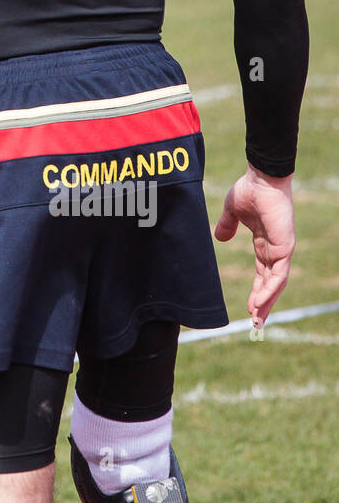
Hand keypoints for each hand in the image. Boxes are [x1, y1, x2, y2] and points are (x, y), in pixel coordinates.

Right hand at [214, 165, 295, 324]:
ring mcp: (282, 249)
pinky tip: (260, 303)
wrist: (261, 178)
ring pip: (276, 283)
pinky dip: (270, 290)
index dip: (257, 292)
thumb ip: (226, 226)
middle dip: (264, 304)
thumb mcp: (232, 212)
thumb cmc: (249, 190)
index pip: (263, 274)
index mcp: (264, 243)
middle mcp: (275, 250)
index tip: (250, 309)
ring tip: (256, 319)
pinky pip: (278, 274)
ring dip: (267, 302)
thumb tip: (219, 238)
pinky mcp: (284, 247)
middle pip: (271, 284)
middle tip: (256, 324)